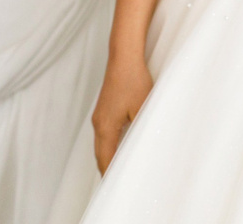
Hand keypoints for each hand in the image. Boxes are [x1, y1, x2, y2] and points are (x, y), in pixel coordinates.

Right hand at [93, 54, 153, 172]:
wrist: (123, 57)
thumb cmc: (134, 80)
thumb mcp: (143, 108)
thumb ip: (142, 128)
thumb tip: (144, 145)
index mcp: (105, 128)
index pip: (106, 159)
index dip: (110, 173)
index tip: (116, 185)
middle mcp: (98, 124)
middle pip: (100, 154)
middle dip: (108, 169)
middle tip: (117, 182)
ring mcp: (99, 116)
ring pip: (101, 144)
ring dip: (109, 157)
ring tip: (118, 169)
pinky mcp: (104, 109)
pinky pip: (104, 134)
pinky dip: (110, 145)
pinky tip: (119, 147)